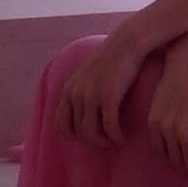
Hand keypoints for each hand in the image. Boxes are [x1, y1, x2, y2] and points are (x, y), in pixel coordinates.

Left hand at [53, 28, 145, 147]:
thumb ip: (80, 92)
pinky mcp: (109, 96)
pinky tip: (122, 138)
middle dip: (93, 142)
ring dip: (104, 143)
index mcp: (68, 90)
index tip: (89, 136)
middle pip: (79, 133)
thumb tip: (83, 115)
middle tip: (106, 142)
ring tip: (114, 142)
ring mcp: (91, 95)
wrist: (126, 44)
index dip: (74, 136)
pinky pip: (109, 127)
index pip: (61, 126)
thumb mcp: (86, 75)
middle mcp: (76, 94)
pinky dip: (115, 137)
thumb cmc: (111, 60)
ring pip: (92, 134)